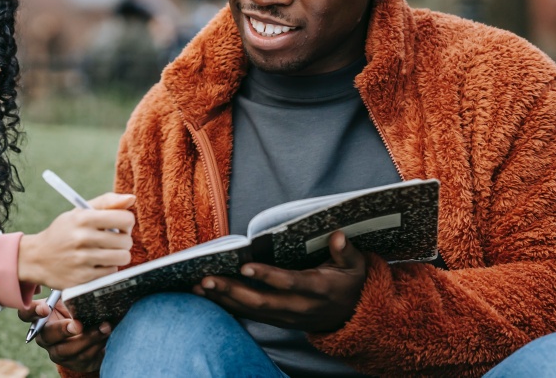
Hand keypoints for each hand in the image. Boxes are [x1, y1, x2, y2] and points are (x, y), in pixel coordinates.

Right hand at [18, 192, 134, 288]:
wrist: (37, 258)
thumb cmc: (64, 232)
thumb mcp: (79, 212)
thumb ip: (106, 202)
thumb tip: (131, 198)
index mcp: (83, 218)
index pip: (125, 219)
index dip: (126, 222)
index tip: (119, 225)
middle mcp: (82, 238)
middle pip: (126, 241)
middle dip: (123, 240)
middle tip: (112, 240)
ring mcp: (82, 260)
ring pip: (122, 258)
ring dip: (118, 256)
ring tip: (107, 252)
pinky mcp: (82, 278)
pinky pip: (111, 273)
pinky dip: (107, 268)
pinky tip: (96, 264)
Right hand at [18, 296, 110, 372]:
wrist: (88, 336)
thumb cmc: (75, 312)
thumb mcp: (70, 301)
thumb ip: (70, 294)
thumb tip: (83, 284)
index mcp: (40, 317)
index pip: (26, 314)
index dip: (32, 312)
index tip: (45, 308)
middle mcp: (44, 336)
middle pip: (47, 336)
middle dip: (62, 330)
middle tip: (77, 324)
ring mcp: (56, 351)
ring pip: (66, 349)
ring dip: (87, 338)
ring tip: (103, 327)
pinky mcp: (71, 362)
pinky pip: (82, 356)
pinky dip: (96, 345)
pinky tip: (106, 334)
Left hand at [194, 231, 366, 331]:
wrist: (352, 316)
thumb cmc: (350, 283)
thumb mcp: (356, 267)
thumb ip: (347, 251)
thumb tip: (337, 235)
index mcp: (318, 289)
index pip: (289, 283)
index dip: (267, 276)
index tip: (245, 265)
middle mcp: (299, 306)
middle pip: (262, 302)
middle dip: (232, 290)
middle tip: (206, 278)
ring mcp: (287, 316)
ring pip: (251, 311)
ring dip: (223, 299)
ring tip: (198, 286)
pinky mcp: (278, 320)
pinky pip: (250, 315)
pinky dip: (227, 306)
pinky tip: (207, 296)